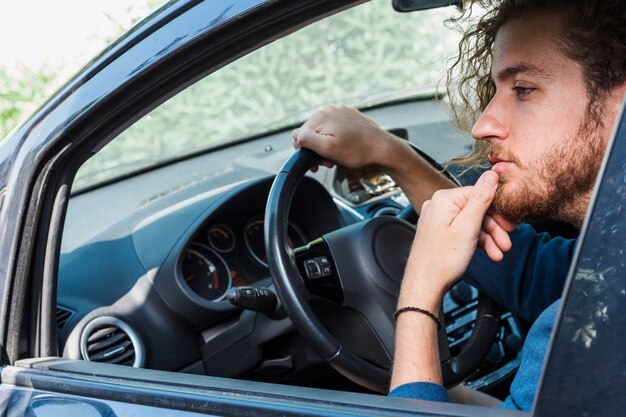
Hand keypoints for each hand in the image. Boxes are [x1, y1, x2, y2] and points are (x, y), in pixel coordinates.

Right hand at [292, 106, 396, 170]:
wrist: (384, 149)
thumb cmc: (359, 151)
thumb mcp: (328, 149)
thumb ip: (306, 140)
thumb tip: (295, 136)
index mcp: (321, 116)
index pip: (299, 135)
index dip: (305, 152)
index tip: (318, 163)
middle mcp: (330, 110)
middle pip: (312, 133)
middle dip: (317, 149)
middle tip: (330, 162)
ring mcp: (341, 112)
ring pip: (324, 132)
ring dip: (327, 146)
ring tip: (339, 156)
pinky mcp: (350, 117)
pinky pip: (336, 129)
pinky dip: (337, 140)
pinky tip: (346, 148)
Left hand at [399, 170, 512, 305]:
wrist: (425, 285)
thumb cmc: (443, 258)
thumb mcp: (468, 226)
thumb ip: (481, 199)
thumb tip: (491, 174)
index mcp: (444, 199)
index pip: (479, 193)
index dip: (497, 210)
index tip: (511, 224)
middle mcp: (438, 205)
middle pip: (476, 209)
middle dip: (495, 227)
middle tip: (508, 243)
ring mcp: (438, 219)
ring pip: (472, 222)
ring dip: (489, 237)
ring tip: (500, 253)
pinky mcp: (439, 232)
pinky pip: (463, 231)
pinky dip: (477, 241)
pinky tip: (490, 254)